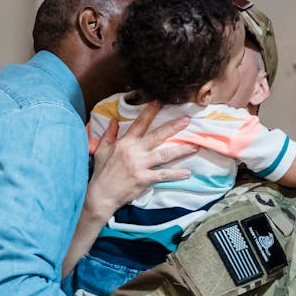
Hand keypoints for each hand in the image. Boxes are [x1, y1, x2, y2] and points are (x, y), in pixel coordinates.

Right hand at [84, 102, 196, 222]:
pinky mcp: (145, 178)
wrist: (100, 194)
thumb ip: (109, 134)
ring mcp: (141, 165)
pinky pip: (163, 175)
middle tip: (187, 120)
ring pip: (165, 154)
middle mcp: (135, 151)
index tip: (160, 101)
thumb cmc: (101, 172)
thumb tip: (113, 120)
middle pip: (158, 135)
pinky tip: (187, 173)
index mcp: (125, 142)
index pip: (140, 123)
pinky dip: (176, 174)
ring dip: (182, 150)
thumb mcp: (102, 150)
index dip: (150, 111)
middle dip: (174, 126)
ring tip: (195, 146)